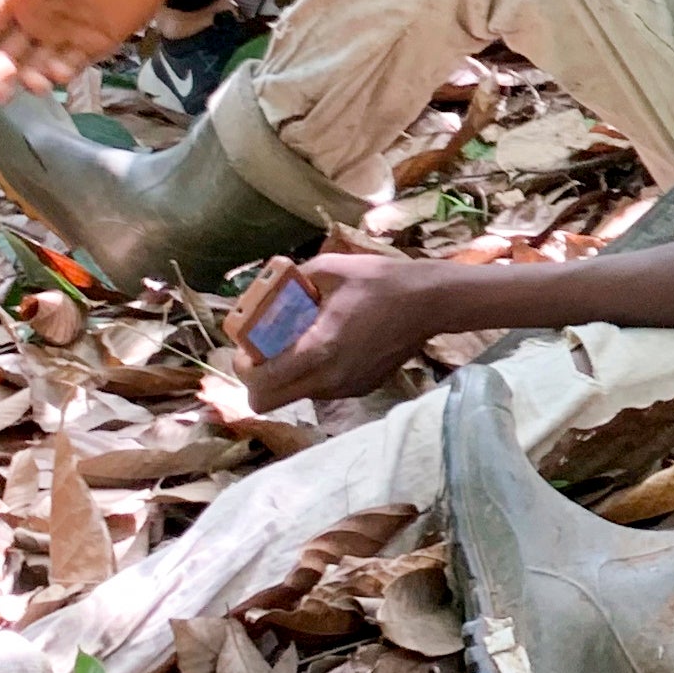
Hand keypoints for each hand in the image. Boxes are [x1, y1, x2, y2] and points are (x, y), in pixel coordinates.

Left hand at [241, 252, 449, 409]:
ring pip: (296, 395)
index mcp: (318, 349)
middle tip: (264, 355)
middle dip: (257, 382)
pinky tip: (333, 346)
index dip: (243, 368)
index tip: (247, 348)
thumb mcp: (329, 268)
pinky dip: (316, 373)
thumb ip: (291, 280)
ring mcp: (347, 388)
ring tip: (303, 343)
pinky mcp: (362, 388)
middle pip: (269, 403)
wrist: (430, 302)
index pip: (260, 383)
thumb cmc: (380, 281)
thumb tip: (266, 288)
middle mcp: (329, 377)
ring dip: (288, 376)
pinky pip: (323, 389)